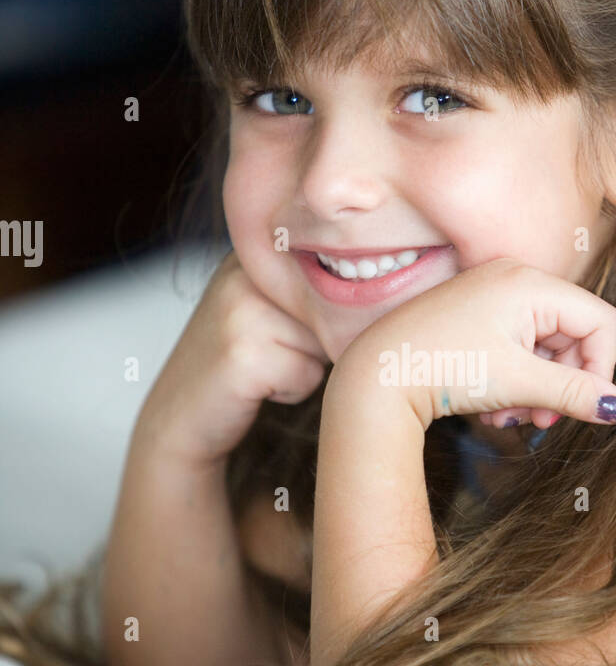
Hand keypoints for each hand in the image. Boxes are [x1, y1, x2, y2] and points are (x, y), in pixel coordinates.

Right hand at [135, 250, 328, 465]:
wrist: (178, 415)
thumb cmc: (241, 365)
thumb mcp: (272, 310)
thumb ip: (313, 290)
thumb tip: (386, 299)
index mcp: (257, 251)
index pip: (335, 269)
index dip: (334, 310)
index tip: (304, 329)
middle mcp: (246, 269)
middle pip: (335, 307)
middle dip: (321, 339)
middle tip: (277, 351)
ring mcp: (241, 308)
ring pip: (326, 342)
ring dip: (309, 366)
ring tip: (266, 368)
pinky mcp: (243, 352)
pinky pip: (309, 375)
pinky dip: (293, 390)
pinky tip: (257, 386)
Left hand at [334, 257, 615, 430]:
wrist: (376, 376)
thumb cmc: (444, 368)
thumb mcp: (518, 383)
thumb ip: (575, 394)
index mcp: (530, 282)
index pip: (600, 321)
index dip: (602, 368)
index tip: (586, 408)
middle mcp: (513, 277)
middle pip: (572, 334)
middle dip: (562, 384)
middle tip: (540, 422)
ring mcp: (491, 294)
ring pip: (543, 346)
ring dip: (537, 389)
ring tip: (510, 418)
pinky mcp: (474, 314)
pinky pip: (516, 345)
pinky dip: (514, 379)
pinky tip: (493, 407)